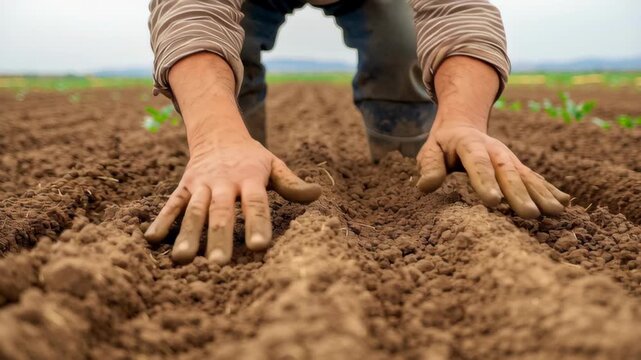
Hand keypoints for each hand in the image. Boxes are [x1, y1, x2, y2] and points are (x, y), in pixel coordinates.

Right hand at [144, 137, 320, 264]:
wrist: (219, 132)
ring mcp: (202, 184)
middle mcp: (224, 182)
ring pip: (194, 210)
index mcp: (250, 178)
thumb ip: (291, 183)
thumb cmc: (252, 157)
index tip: (259, 247)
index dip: (257, 224)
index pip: (255, 203)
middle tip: (219, 263)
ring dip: (188, 233)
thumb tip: (317, 194)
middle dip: (220, 236)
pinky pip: (172, 203)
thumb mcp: (273, 165)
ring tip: (182, 259)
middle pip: (222, 211)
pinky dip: (163, 219)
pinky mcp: (185, 186)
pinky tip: (152, 239)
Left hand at [416, 123, 569, 217]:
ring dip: (541, 194)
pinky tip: (564, 203)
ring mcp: (509, 158)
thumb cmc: (443, 145)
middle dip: (519, 193)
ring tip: (554, 212)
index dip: (485, 181)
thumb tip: (425, 185)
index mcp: (469, 144)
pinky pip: (535, 178)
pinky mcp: (517, 167)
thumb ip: (430, 166)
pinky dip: (549, 190)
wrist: (463, 126)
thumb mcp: (430, 151)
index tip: (492, 201)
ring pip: (526, 176)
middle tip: (529, 214)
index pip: (477, 163)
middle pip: (507, 172)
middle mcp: (494, 150)